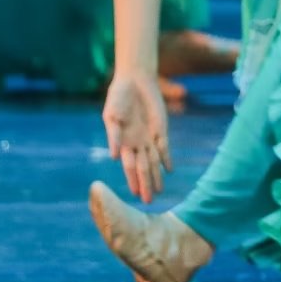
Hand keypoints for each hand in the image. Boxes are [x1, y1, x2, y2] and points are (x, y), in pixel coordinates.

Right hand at [102, 70, 172, 201]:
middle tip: (148, 201)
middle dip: (145, 184)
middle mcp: (136, 144)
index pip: (128, 166)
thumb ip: (113, 135)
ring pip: (154, 161)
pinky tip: (169, 170)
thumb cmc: (118, 97)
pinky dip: (166, 158)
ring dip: (157, 176)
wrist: (134, 80)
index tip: (134, 194)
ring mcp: (149, 137)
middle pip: (143, 168)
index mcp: (122, 143)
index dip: (132, 180)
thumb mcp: (111, 116)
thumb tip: (114, 156)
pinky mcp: (160, 129)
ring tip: (160, 191)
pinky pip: (164, 147)